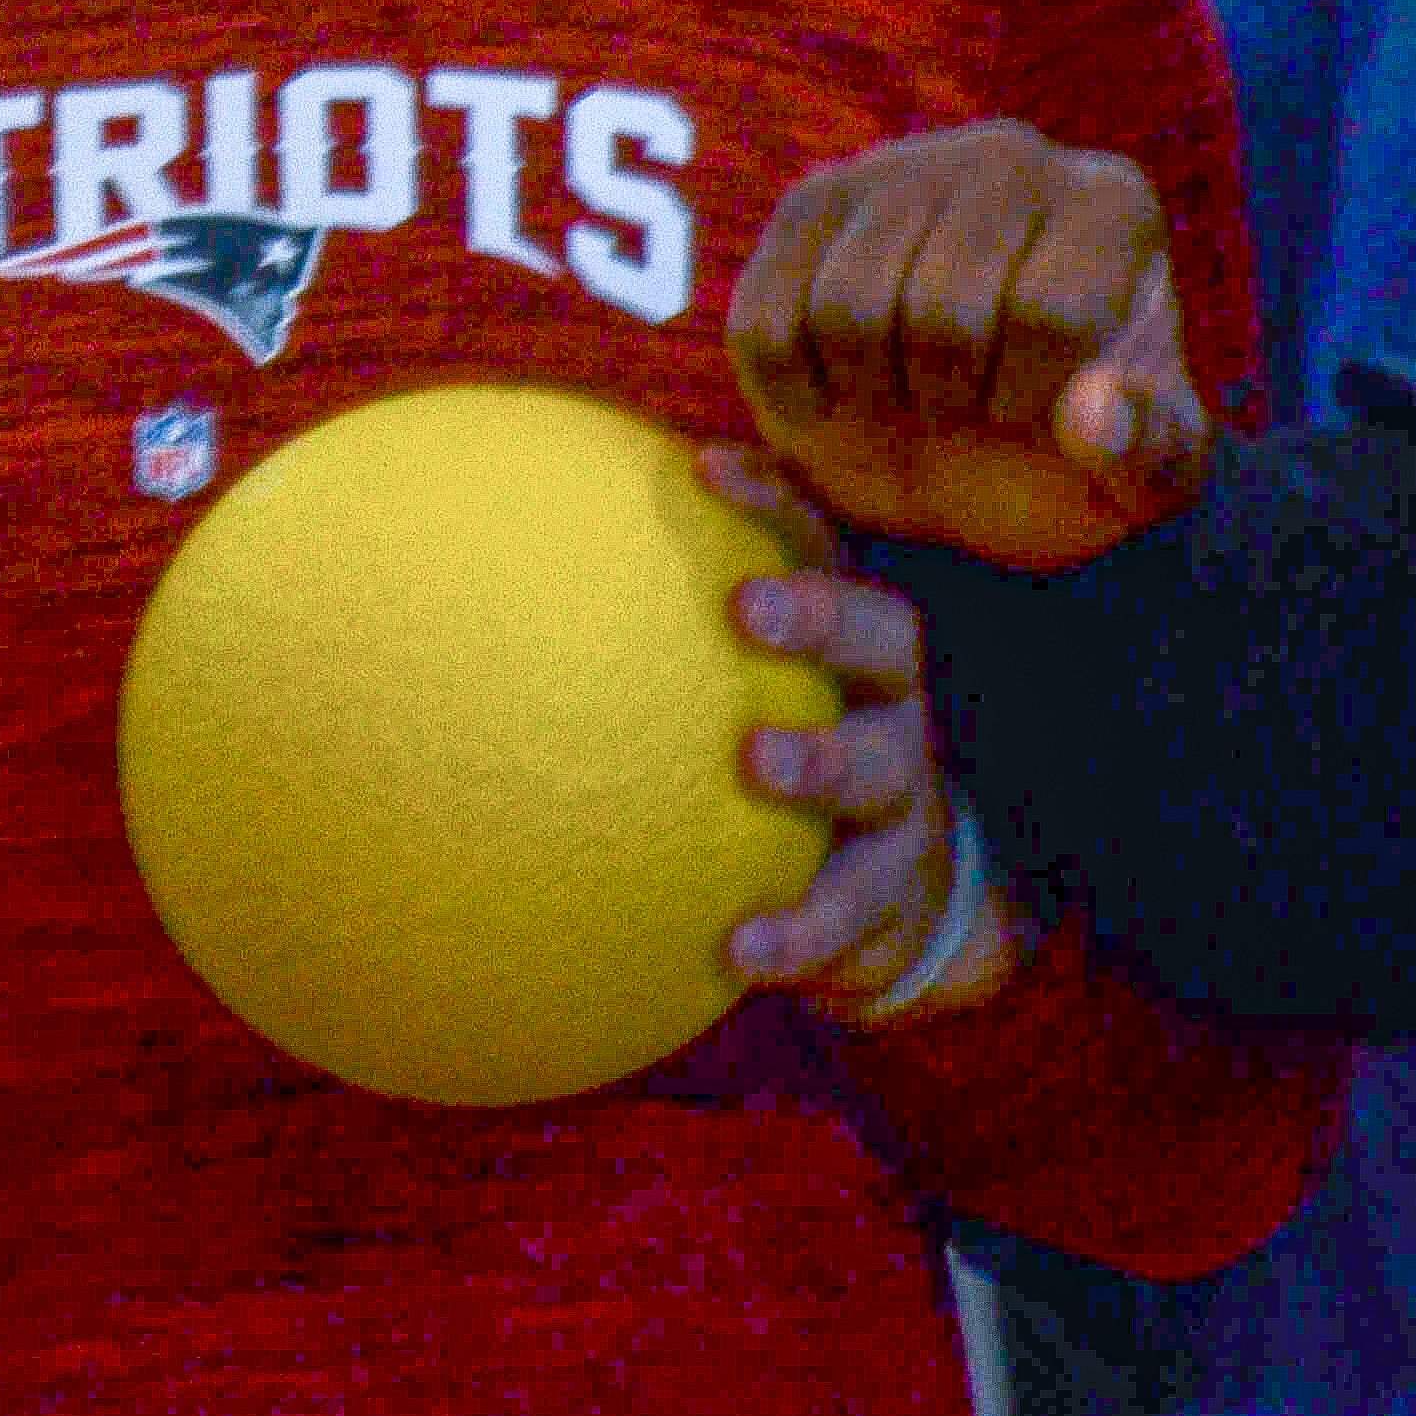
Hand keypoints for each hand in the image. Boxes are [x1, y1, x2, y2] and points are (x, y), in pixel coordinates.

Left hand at [709, 452, 1019, 1017]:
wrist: (897, 904)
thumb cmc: (788, 761)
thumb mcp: (747, 694)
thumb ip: (662, 637)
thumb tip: (514, 567)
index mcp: (849, 645)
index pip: (824, 548)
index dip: (775, 503)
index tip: (704, 466)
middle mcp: (890, 708)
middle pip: (884, 638)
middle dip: (822, 614)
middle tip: (749, 606)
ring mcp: (902, 800)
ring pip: (882, 769)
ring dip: (823, 759)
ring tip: (759, 761)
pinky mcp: (892, 896)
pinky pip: (849, 914)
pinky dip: (798, 933)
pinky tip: (739, 949)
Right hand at [725, 122, 1214, 574]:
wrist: (979, 438)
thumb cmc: (1072, 451)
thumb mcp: (1141, 479)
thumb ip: (1147, 453)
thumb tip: (1092, 412)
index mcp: (1111, 207)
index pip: (1051, 313)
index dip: (1028, 400)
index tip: (1032, 411)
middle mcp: (1009, 157)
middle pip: (942, 314)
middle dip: (946, 401)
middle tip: (960, 411)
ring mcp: (899, 167)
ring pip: (846, 310)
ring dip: (871, 393)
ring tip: (908, 396)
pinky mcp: (811, 204)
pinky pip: (765, 321)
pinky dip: (793, 394)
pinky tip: (838, 397)